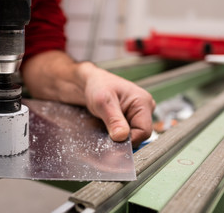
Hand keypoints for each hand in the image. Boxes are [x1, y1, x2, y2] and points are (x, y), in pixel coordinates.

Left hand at [22, 52, 154, 147]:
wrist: (78, 80)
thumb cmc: (93, 82)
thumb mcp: (103, 100)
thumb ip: (114, 119)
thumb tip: (122, 137)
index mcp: (142, 101)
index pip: (144, 130)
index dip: (130, 140)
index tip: (114, 144)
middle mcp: (140, 109)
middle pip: (138, 135)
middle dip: (122, 142)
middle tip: (106, 143)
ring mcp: (130, 115)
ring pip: (128, 137)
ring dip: (116, 141)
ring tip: (102, 135)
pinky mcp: (120, 120)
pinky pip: (120, 135)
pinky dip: (112, 139)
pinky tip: (102, 136)